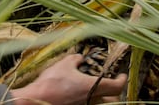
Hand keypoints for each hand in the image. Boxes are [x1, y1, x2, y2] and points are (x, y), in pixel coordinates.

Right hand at [10, 54, 126, 104]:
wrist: (36, 100)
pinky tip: (78, 93)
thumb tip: (79, 58)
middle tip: (109, 83)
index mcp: (93, 87)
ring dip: (99, 95)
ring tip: (92, 87)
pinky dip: (87, 99)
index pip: (117, 87)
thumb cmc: (51, 83)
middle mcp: (92, 101)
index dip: (122, 80)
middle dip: (112, 92)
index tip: (121, 75)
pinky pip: (87, 104)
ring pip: (99, 103)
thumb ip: (75, 59)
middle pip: (112, 100)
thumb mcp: (64, 64)